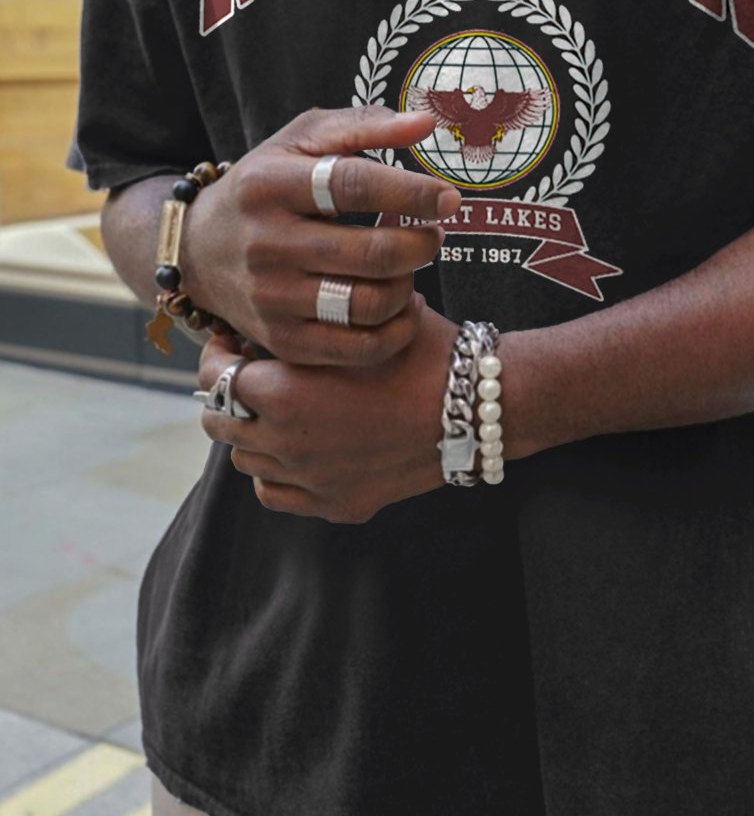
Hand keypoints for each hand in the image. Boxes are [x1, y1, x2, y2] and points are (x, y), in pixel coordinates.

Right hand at [179, 105, 461, 365]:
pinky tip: (402, 306)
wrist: (197, 251)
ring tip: (409, 268)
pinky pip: (361, 348)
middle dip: (422, 244)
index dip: (412, 194)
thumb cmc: (265, 185)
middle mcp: (266, 244)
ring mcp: (271, 298)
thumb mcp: (301, 140)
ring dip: (409, 285)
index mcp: (271, 185)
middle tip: (433, 235)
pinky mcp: (283, 341)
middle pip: (372, 253)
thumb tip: (426, 122)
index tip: (449, 199)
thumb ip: (364, 125)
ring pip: (370, 303)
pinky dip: (398, 330)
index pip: (354, 187)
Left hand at [196, 302, 465, 522]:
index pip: (214, 377)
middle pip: (217, 422)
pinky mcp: (336, 504)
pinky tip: (297, 451)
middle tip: (248, 375)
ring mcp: (310, 480)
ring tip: (275, 411)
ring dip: (250, 432)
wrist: (477, 409)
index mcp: (285, 393)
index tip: (231, 344)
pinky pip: (275, 494)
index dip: (216, 355)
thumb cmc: (425, 356)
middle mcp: (287, 442)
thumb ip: (314, 322)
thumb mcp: (365, 322)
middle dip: (225, 393)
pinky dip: (275, 472)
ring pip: (245, 460)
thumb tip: (283, 310)